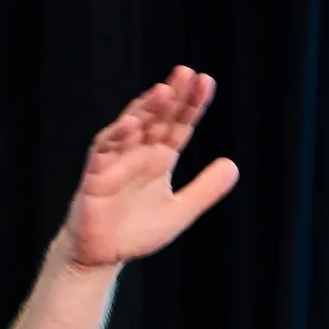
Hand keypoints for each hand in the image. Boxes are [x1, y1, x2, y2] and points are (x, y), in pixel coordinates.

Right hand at [61, 66, 239, 268]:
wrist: (102, 255)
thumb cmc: (136, 231)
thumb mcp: (180, 212)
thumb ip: (205, 190)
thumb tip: (233, 165)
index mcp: (159, 158)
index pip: (178, 125)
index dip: (192, 105)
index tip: (206, 82)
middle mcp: (138, 152)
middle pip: (157, 118)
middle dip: (171, 96)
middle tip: (186, 72)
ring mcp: (116, 160)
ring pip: (131, 127)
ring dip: (146, 109)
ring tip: (163, 91)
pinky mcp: (96, 175)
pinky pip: (105, 151)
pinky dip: (117, 137)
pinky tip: (132, 124)